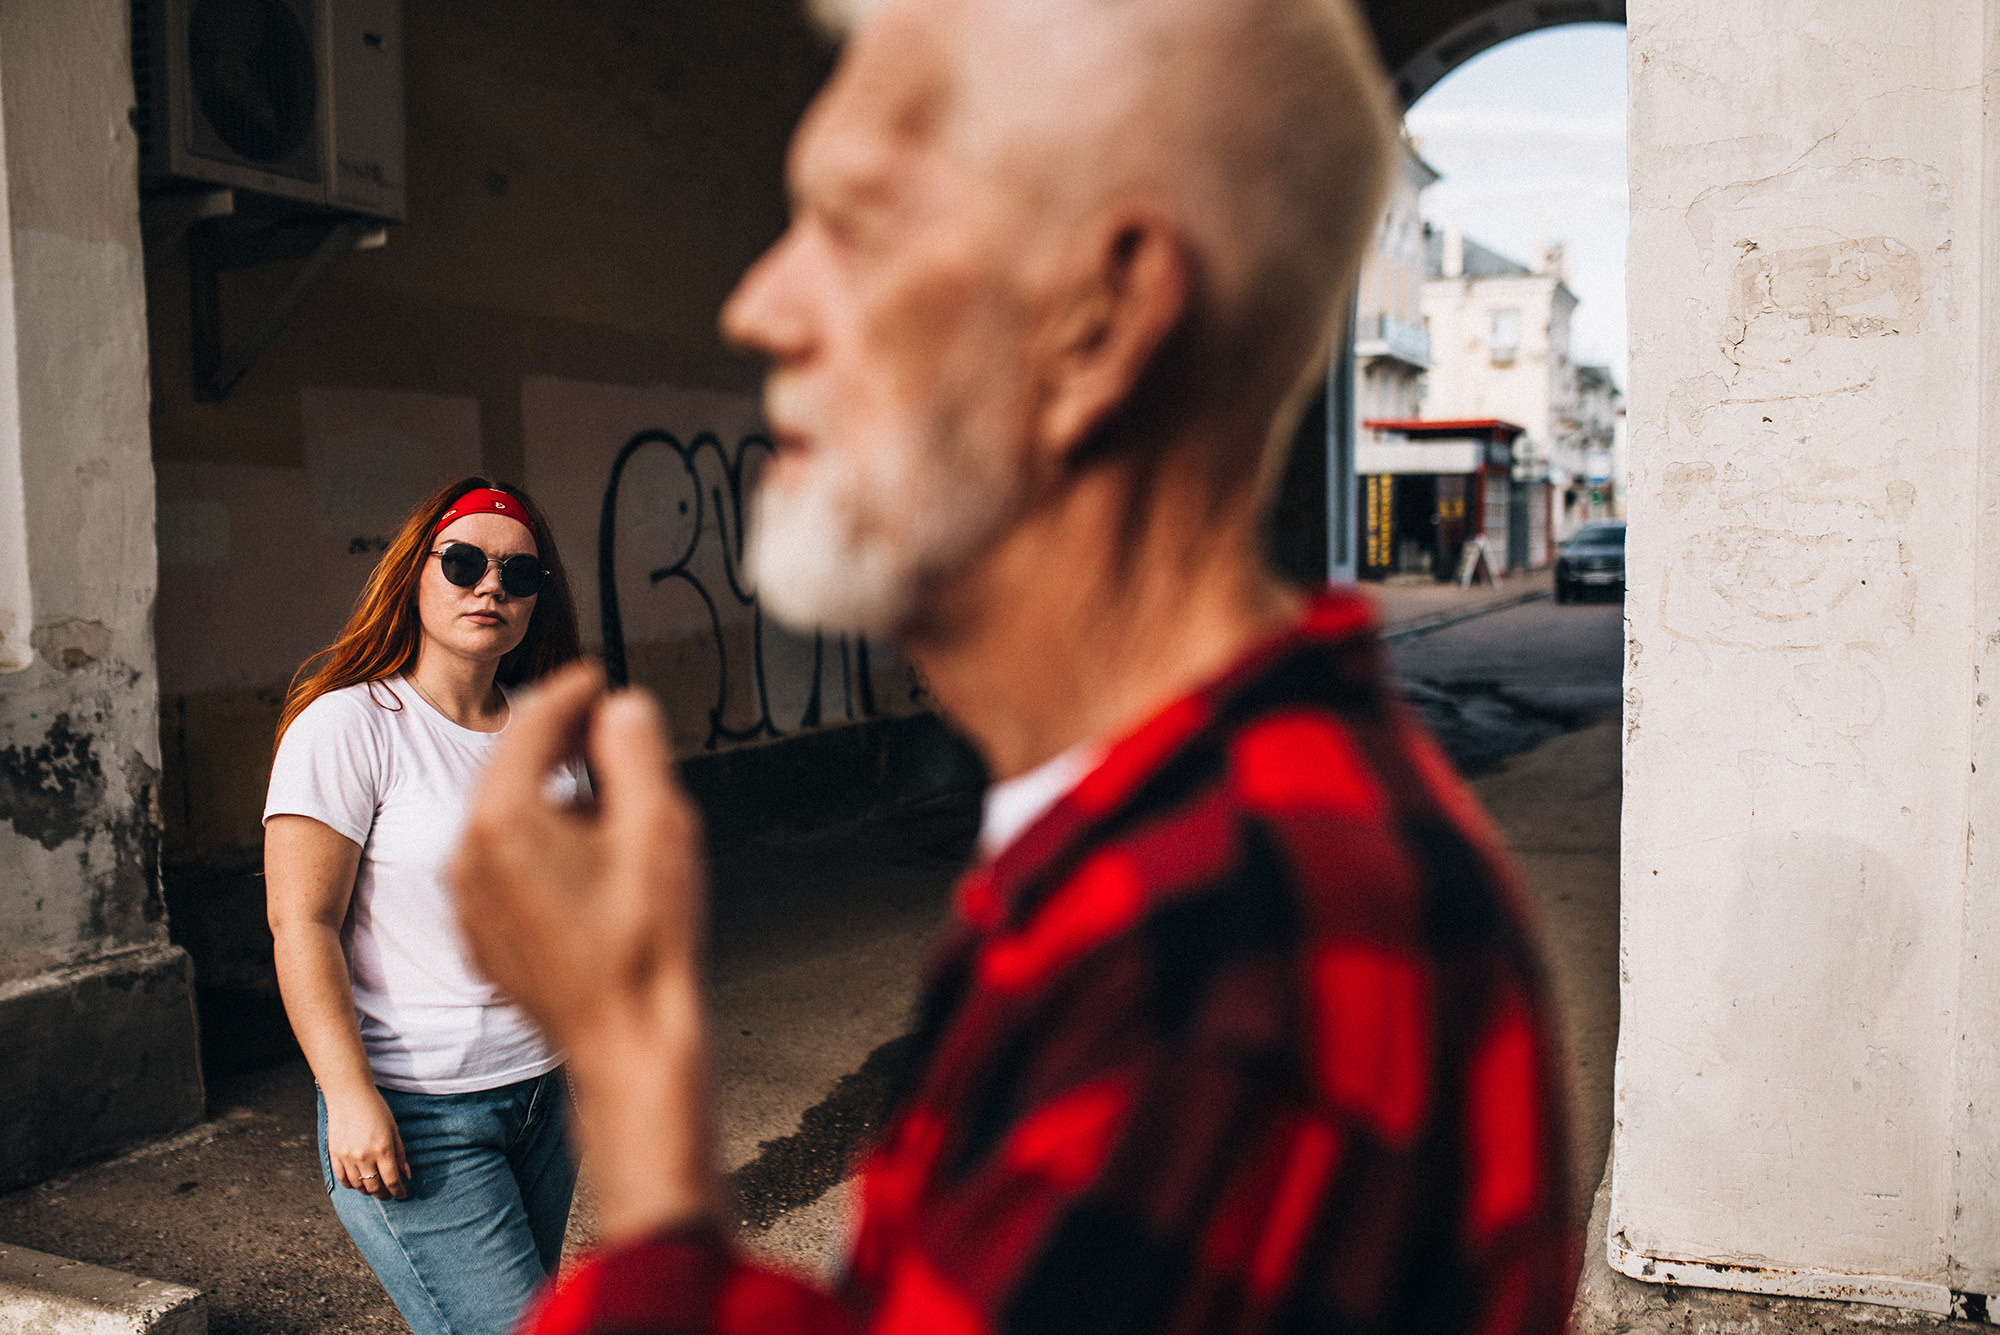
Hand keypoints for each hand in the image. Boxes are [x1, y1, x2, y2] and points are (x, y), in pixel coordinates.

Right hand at [324, 1086, 408, 1199]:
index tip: (402, 1195)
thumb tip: (405, 1175)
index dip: (398, 1191)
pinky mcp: (335, 1155)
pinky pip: (342, 1179)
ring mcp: (347, 1157)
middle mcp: (364, 1156)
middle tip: (389, 1196)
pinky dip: (351, 1185)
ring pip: (358, 1186)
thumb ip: (400, 1153)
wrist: (350, 1095)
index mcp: (383, 1149)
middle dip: (384, 1195)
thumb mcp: (393, 1129)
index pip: (392, 1180)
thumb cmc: (376, 1109)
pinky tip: (358, 1183)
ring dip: (368, 1192)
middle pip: (374, 1187)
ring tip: (375, 1190)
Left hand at [449, 662, 720, 1240]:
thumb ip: (635, 750)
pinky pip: (501, 866)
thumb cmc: (645, 940)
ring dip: (549, 794)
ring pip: (503, 818)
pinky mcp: (480, 934)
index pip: (528, 724)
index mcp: (503, 820)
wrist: (625, 1039)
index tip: (596, 678)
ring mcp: (467, 901)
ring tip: (607, 801)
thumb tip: (621, 707)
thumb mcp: (659, 825)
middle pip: (507, 768)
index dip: (569, 692)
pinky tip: (587, 859)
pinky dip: (537, 845)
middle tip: (604, 724)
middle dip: (557, 740)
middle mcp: (467, 855)